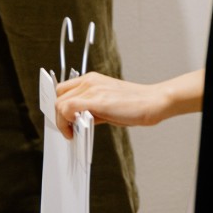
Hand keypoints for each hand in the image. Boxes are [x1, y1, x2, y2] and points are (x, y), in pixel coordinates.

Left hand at [54, 72, 168, 140]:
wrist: (153, 101)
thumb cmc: (135, 105)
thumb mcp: (108, 104)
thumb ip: (91, 108)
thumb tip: (77, 120)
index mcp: (91, 79)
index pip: (63, 90)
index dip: (60, 107)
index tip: (64, 120)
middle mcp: (89, 81)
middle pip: (59, 96)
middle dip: (59, 115)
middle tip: (68, 129)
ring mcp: (92, 89)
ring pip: (60, 104)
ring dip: (62, 121)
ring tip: (73, 132)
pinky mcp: (96, 100)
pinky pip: (69, 108)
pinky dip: (67, 122)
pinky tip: (77, 131)